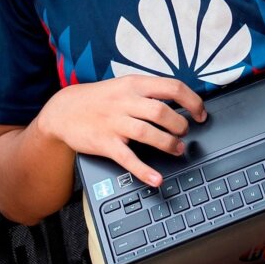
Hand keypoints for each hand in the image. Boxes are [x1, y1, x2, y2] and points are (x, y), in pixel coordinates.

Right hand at [30, 75, 206, 188]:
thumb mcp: (123, 85)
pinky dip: (144, 171)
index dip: (193, 102)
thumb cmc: (98, 99)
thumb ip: (149, 92)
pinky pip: (128, 158)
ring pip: (148, 133)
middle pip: (162, 111)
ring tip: (177, 149)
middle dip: (180, 125)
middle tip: (185, 133)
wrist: (63, 111)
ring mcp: (114, 123)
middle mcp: (125, 101)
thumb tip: (180, 102)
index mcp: (134, 84)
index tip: (200, 114)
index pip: (172, 87)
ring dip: (168, 143)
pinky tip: (157, 179)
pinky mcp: (105, 143)